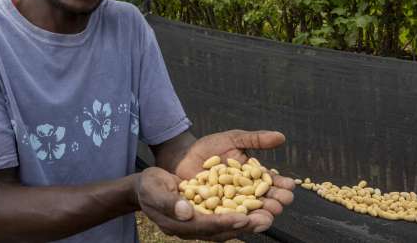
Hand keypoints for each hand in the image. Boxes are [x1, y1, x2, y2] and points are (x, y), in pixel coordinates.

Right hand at [136, 166, 277, 240]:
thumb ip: (169, 202)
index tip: (244, 218)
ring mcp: (200, 222)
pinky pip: (227, 214)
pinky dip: (243, 210)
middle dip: (246, 225)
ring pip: (228, 224)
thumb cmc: (148, 186)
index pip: (206, 226)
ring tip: (270, 212)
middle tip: (268, 218)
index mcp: (179, 224)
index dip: (225, 222)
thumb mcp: (153, 190)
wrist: (146, 186)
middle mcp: (193, 228)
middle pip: (223, 230)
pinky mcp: (206, 213)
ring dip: (249, 220)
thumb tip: (187, 212)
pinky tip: (258, 203)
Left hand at [175, 130, 294, 230]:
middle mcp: (243, 194)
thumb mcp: (233, 139)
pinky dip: (233, 219)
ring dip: (258, 216)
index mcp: (251, 178)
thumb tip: (281, 136)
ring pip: (247, 212)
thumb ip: (256, 140)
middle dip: (273, 203)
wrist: (183, 156)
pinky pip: (225, 217)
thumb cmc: (209, 147)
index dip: (281, 185)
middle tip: (280, 204)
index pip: (270, 183)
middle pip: (262, 201)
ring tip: (267, 217)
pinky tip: (241, 221)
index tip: (290, 186)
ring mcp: (229, 204)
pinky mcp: (214, 212)